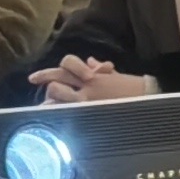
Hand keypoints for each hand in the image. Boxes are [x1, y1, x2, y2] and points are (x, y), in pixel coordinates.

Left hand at [39, 57, 153, 103]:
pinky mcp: (93, 110)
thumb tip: (92, 61)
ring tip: (46, 101)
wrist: (147, 97)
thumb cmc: (133, 87)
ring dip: (52, 96)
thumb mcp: (115, 76)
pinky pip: (71, 110)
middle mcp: (87, 84)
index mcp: (93, 74)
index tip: (35, 78)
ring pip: (60, 92)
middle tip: (32, 80)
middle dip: (44, 77)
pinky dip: (61, 113)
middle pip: (60, 75)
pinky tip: (53, 118)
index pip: (68, 66)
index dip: (50, 71)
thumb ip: (101, 70)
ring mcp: (88, 98)